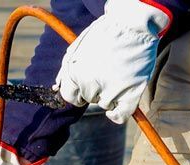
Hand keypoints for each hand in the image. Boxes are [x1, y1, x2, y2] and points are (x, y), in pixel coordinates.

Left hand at [55, 0, 168, 124]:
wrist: (133, 24)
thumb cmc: (104, 33)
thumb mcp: (77, 47)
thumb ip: (65, 70)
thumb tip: (56, 88)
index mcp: (74, 74)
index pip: (70, 96)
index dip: (79, 89)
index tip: (87, 81)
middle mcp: (90, 86)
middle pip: (89, 99)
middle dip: (95, 88)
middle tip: (107, 70)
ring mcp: (110, 92)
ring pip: (104, 104)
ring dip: (110, 94)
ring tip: (118, 73)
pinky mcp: (130, 95)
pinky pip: (120, 116)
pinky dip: (118, 114)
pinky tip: (119, 105)